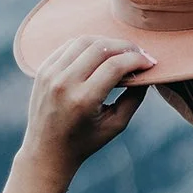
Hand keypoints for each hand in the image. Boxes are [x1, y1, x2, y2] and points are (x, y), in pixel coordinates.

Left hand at [18, 35, 154, 177]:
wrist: (46, 151)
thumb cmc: (84, 142)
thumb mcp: (115, 125)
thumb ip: (133, 98)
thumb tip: (146, 73)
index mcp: (83, 100)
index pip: (115, 66)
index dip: (137, 60)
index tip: (150, 63)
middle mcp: (64, 83)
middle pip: (101, 48)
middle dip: (125, 47)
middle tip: (139, 54)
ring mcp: (50, 74)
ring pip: (84, 41)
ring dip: (107, 42)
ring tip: (121, 52)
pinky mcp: (42, 70)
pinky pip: (68, 46)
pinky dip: (87, 45)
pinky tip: (99, 53)